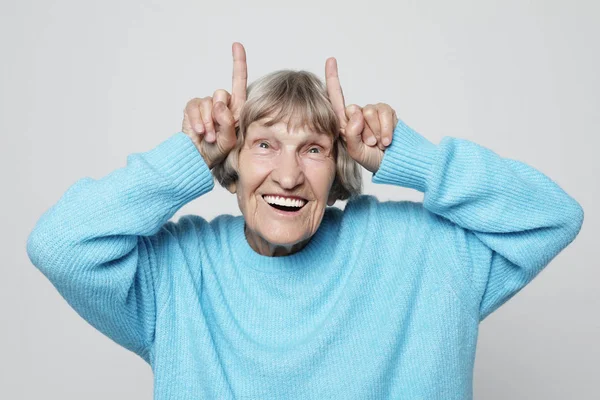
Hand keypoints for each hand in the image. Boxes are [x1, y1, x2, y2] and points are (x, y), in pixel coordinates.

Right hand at [182, 42, 247, 168]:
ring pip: (208, 102)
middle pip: (222, 94)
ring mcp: (207, 105)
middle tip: (217, 134)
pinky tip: (200, 132)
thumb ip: (228, 122)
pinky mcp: (193, 108)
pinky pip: (195, 107)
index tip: (236, 45)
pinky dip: (197, 121)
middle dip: (219, 115)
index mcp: (236, 108)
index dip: (238, 62)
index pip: (238, 81)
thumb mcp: (230, 140)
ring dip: (208, 122)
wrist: (199, 159)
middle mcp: (222, 103)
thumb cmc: (218, 151)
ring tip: (209, 136)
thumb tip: (219, 104)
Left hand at [325, 58, 397, 173]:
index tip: (331, 60)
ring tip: (378, 144)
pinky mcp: (387, 113)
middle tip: (369, 144)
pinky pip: (385, 114)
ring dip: (375, 133)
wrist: (393, 164)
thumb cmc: (371, 160)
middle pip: (354, 111)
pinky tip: (387, 140)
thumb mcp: (356, 152)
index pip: (336, 99)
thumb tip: (356, 115)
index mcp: (344, 124)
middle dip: (363, 131)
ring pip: (369, 113)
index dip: (333, 79)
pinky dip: (386, 129)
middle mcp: (357, 115)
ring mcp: (372, 113)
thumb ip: (351, 135)